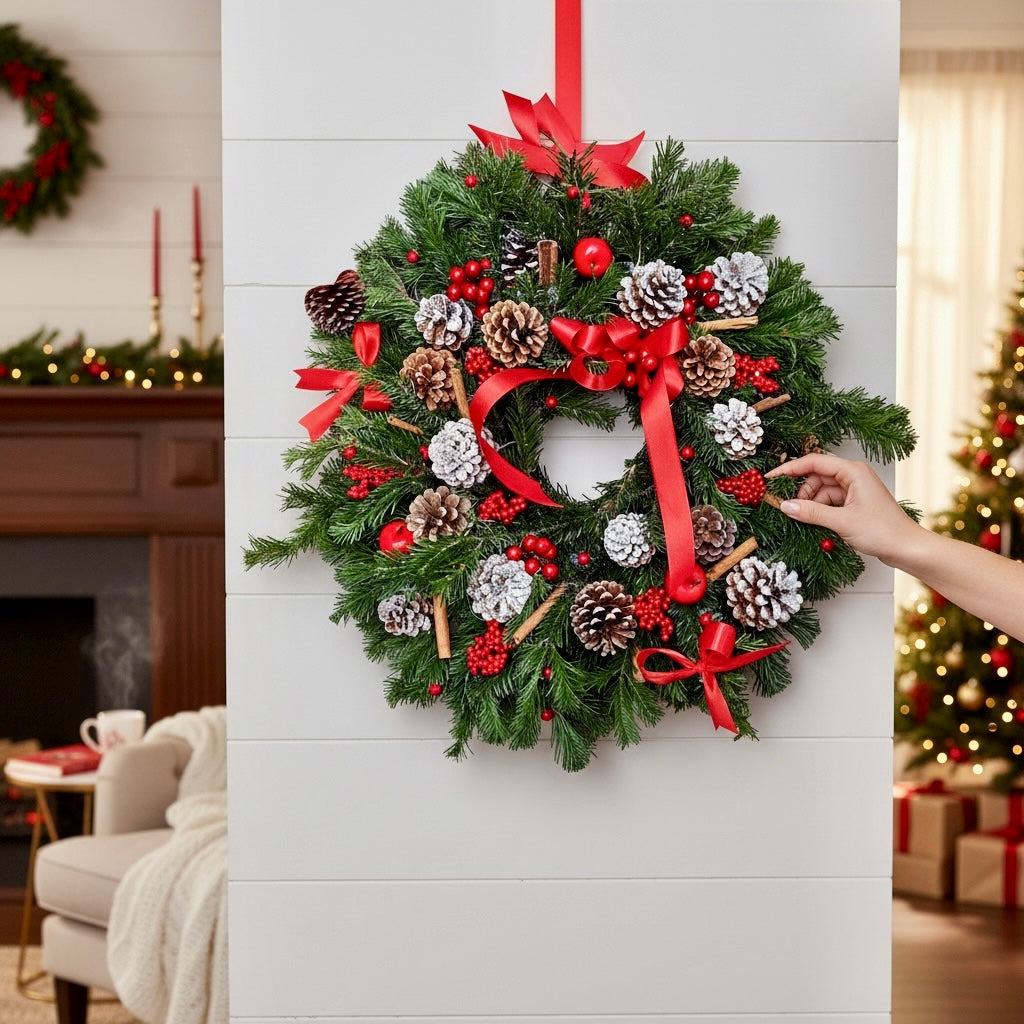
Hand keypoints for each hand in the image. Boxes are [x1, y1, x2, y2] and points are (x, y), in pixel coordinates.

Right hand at [765, 453, 917, 563]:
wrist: (907, 547)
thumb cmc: (882, 530)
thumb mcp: (841, 521)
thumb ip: (810, 512)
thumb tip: (784, 506)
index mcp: (853, 471)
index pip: (813, 462)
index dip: (790, 469)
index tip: (770, 478)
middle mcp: (853, 476)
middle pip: (816, 476)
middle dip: (800, 492)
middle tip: (786, 507)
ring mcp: (854, 490)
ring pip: (821, 491)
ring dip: (809, 503)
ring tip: (801, 519)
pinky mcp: (854, 503)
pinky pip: (829, 501)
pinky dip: (819, 510)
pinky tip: (812, 522)